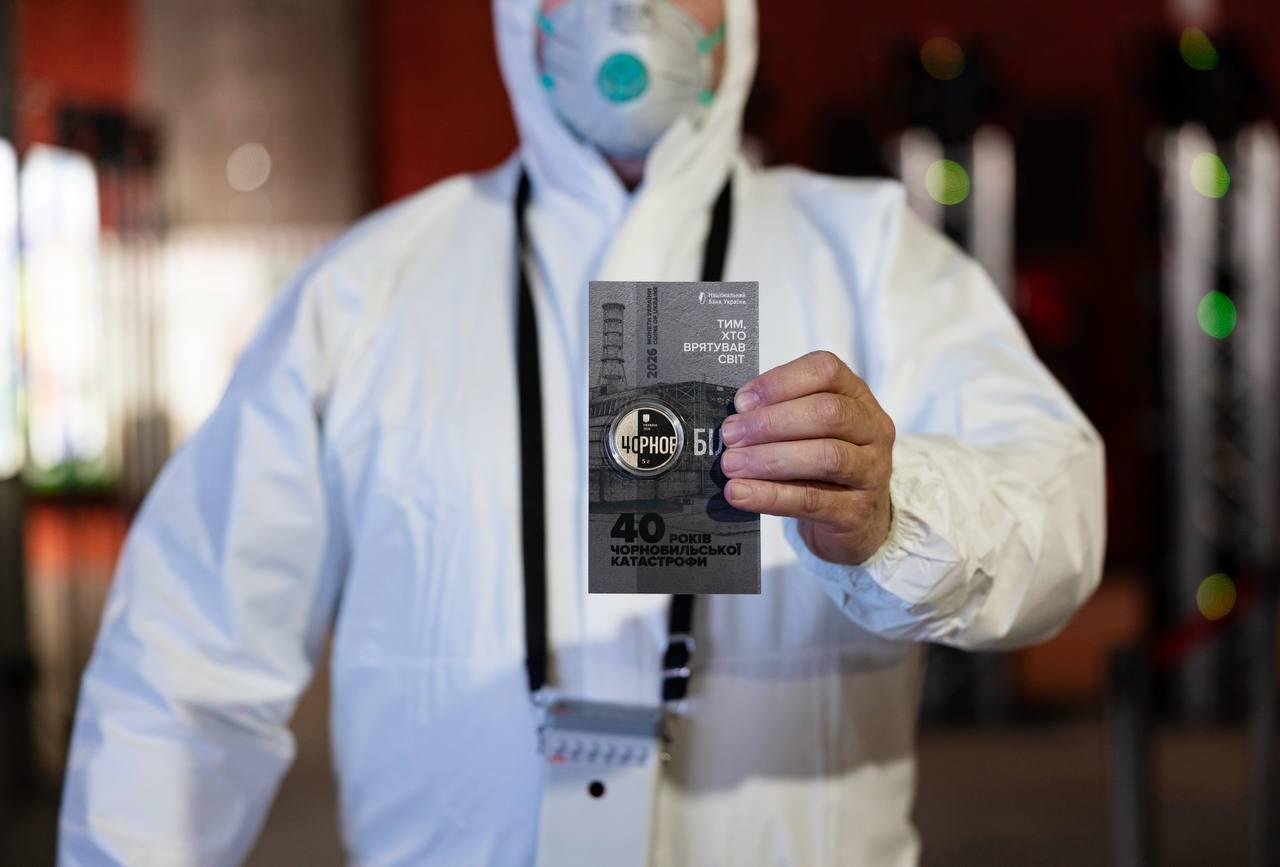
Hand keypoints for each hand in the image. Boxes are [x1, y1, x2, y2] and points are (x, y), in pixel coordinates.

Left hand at [720, 351, 894, 565]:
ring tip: (732, 464)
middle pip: (828, 413)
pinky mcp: (859, 511)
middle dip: (771, 423)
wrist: (857, 518)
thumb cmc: (824, 465)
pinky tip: (741, 493)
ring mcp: (872, 470)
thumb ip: (780, 415)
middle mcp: (872, 428)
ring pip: (827, 457)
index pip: (825, 371)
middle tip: (731, 436)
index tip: (742, 401)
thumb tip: (736, 418)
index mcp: (857, 396)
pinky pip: (813, 500)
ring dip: (770, 459)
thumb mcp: (810, 430)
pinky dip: (772, 496)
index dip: (780, 382)